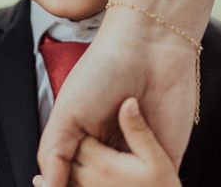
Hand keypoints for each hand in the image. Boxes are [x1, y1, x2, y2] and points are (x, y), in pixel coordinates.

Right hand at [36, 12, 195, 185]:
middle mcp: (110, 152)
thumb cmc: (103, 70)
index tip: (61, 182)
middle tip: (92, 159)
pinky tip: (135, 178)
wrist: (147, 47)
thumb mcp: (66, 113)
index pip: (70, 179)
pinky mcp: (167, 157)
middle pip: (96, 186)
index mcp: (83, 142)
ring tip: (113, 160)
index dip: (64, 184)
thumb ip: (53, 154)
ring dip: (118, 186)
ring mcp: (138, 156)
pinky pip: (159, 184)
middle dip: (91, 184)